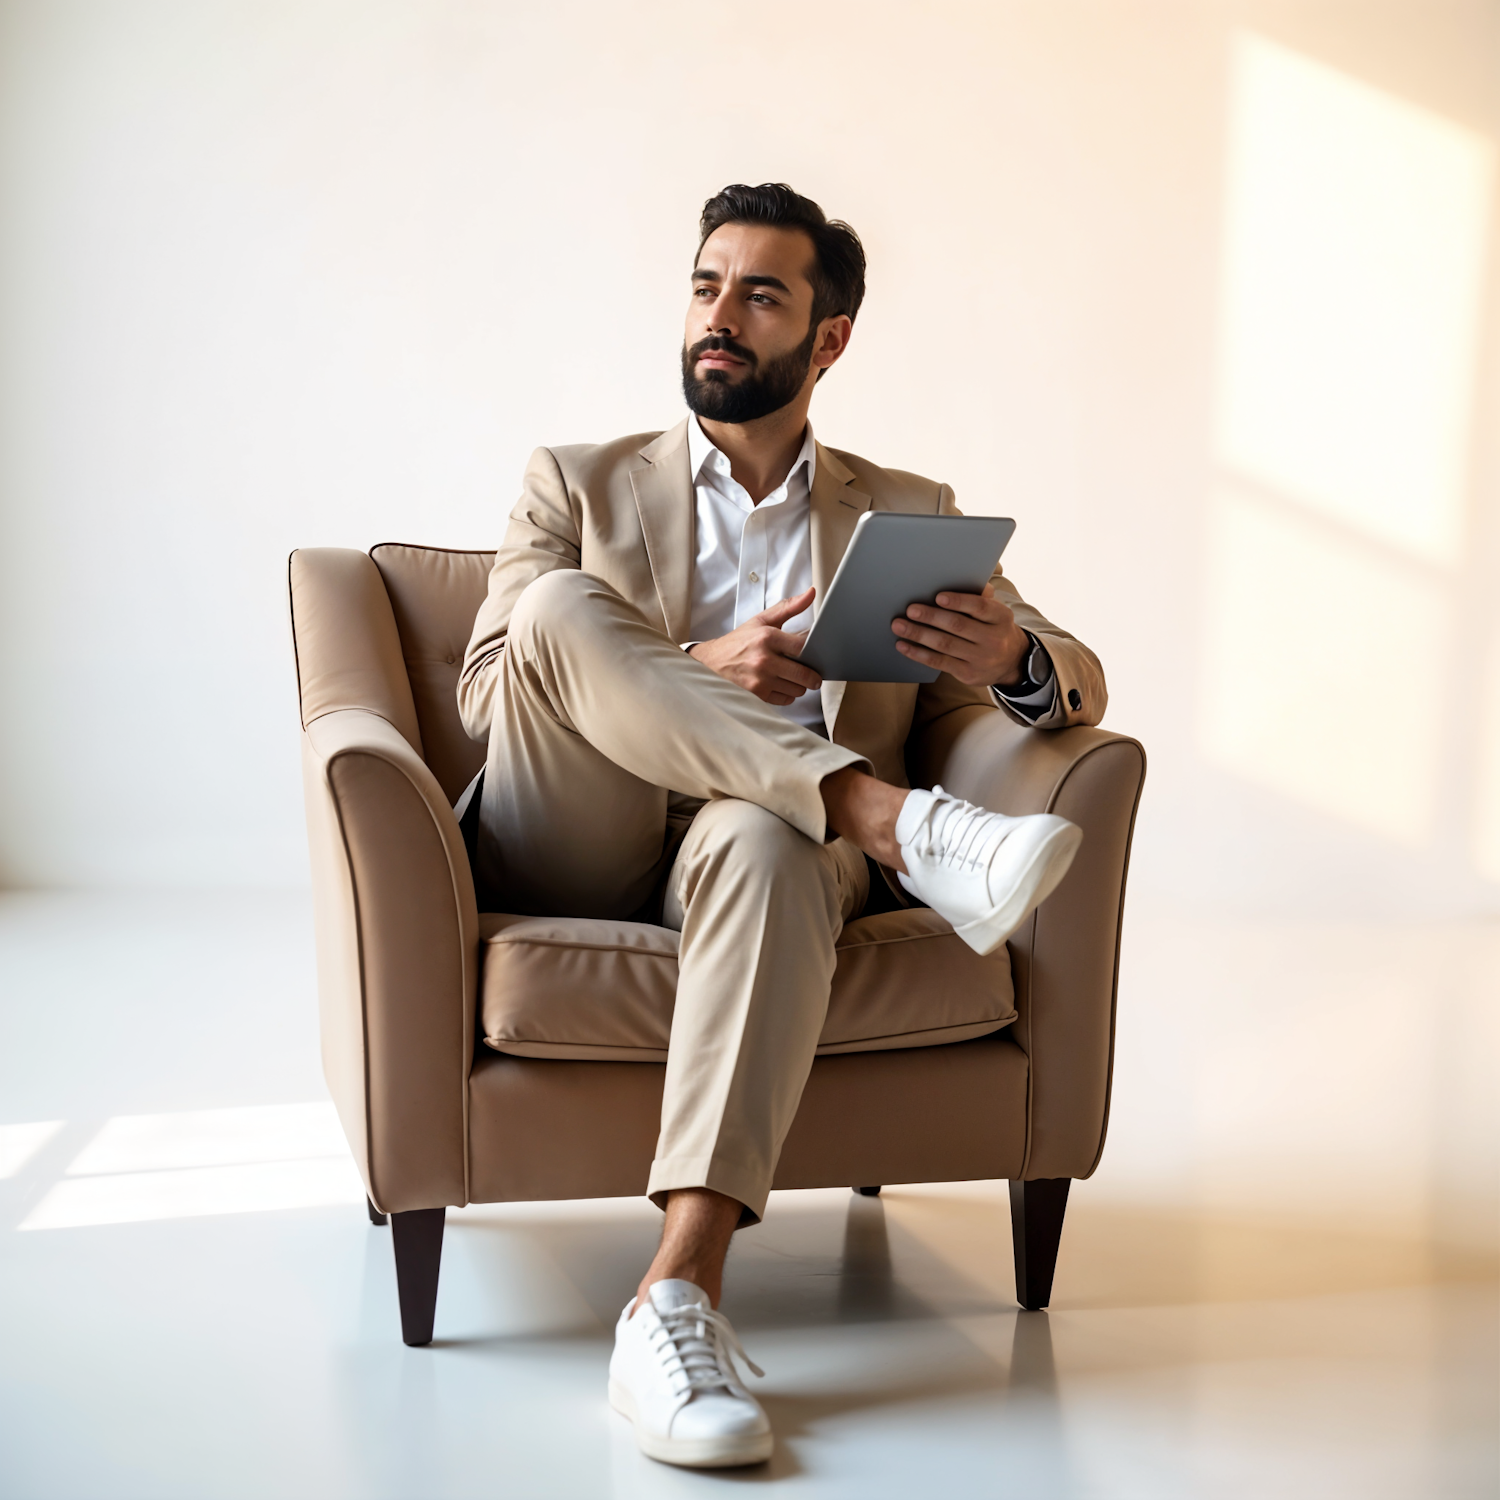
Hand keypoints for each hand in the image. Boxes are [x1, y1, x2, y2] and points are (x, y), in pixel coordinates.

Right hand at [689, 587, 821, 705]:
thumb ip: (789, 607)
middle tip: (812, 672)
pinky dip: (788, 694)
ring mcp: (760, 679)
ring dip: (800, 685)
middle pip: (804, 674)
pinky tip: (782, 684)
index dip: (814, 651)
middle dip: (812, 675)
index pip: (803, 647)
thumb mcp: (762, 620)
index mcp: (767, 637)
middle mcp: (764, 659)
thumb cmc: (740, 640)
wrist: (713, 660)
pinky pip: (786, 699)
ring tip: (792, 676)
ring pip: (797, 689)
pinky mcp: (757, 694)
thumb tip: (811, 593)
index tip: (815, 652)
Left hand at [891, 584, 1029, 686]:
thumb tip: (961, 579)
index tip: (938, 596)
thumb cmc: (994, 629)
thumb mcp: (996, 612)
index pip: (980, 607)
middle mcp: (993, 639)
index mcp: (1001, 617)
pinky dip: (918, 653)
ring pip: (945, 645)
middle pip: (958, 626)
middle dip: (931, 617)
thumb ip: (981, 597)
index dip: (959, 601)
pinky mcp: (967, 674)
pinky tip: (903, 645)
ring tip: (899, 625)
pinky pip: (939, 662)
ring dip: (919, 634)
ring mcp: (980, 659)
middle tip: (910, 609)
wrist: (1011, 663)